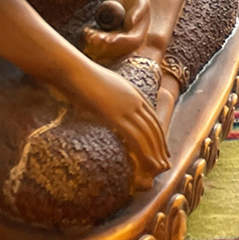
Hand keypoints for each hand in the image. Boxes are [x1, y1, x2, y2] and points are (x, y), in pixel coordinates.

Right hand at [75, 63, 169, 189]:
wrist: (73, 71)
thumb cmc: (80, 80)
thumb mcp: (100, 90)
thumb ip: (107, 101)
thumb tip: (102, 111)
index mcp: (133, 93)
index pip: (151, 117)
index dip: (158, 134)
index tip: (162, 148)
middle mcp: (135, 100)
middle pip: (153, 127)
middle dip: (160, 146)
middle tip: (165, 163)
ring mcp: (127, 107)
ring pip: (147, 134)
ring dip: (155, 153)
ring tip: (160, 168)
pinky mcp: (116, 116)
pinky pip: (135, 137)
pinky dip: (144, 151)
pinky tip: (148, 163)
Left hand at [83, 0, 150, 64]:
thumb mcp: (140, 0)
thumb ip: (138, 11)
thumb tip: (131, 23)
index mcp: (139, 32)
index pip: (131, 42)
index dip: (120, 43)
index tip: (109, 40)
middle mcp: (128, 37)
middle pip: (117, 47)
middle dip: (105, 45)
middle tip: (94, 38)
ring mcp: (116, 35)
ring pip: (106, 45)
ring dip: (96, 43)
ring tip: (88, 33)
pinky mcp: (106, 32)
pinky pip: (99, 39)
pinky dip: (92, 37)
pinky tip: (87, 31)